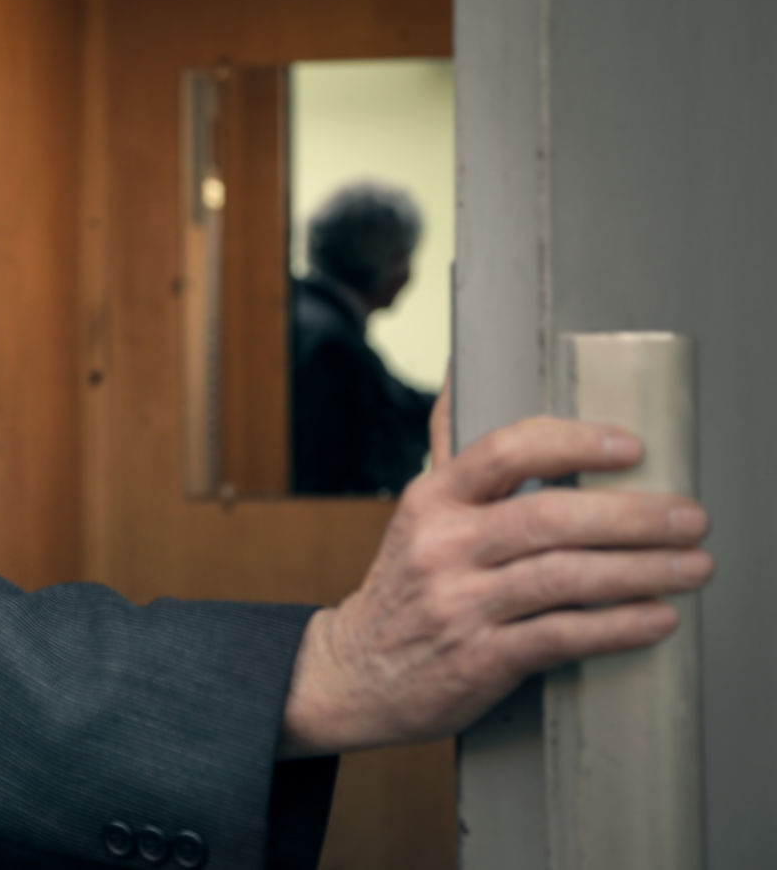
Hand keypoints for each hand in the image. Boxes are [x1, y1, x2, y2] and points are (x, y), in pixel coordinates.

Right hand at [279, 402, 712, 756]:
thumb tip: (460, 376)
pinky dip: (617, 627)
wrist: (356, 672)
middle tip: (688, 517)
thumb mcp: (418, 511)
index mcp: (432, 501)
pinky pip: (561, 636)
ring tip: (691, 567)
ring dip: (641, 571)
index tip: (630, 448)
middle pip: (548, 517)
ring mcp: (460, 605)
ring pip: (563, 577)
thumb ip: (450, 448)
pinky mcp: (479, 659)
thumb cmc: (404, 586)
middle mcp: (442, 547)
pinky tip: (655, 617)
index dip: (574, 444)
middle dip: (630, 516)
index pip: (505, 452)